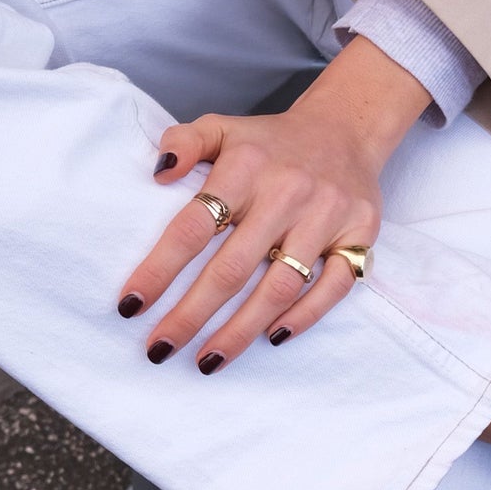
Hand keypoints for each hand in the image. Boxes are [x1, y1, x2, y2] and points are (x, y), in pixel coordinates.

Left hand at [116, 35, 430, 370]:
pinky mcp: (359, 234)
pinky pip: (333, 286)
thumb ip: (184, 142)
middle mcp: (287, 191)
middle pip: (232, 268)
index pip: (193, 227)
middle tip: (160, 349)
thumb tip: (158, 172)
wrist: (346, 128)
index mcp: (246, 165)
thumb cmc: (270, 143)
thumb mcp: (222, 128)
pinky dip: (303, 316)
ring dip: (240, 330)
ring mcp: (326, 216)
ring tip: (207, 361)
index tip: (131, 306)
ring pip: (280, 287)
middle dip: (191, 315)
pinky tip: (271, 338)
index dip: (159, 270)